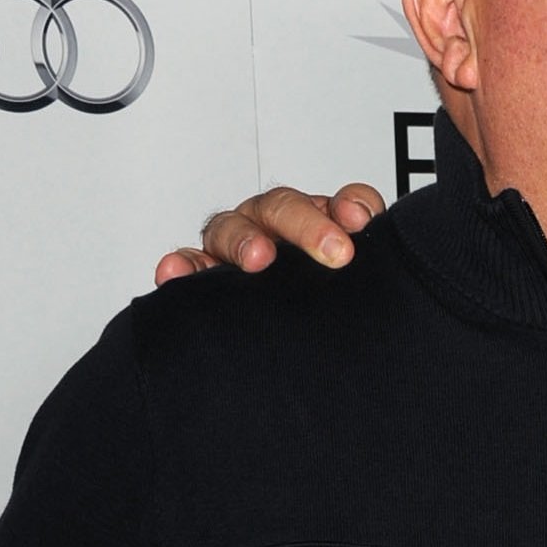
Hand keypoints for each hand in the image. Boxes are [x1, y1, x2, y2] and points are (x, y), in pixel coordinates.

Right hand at [153, 184, 385, 283]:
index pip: (334, 204)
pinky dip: (182, 266)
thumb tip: (367, 221)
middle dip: (304, 225)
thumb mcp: (358, 271)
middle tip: (332, 251)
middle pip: (279, 208)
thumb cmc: (324, 292)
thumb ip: (369, 243)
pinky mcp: (206, 276)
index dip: (348, 206)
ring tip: (258, 258)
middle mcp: (272, 227)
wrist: (308, 342)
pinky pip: (189, 267)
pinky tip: (177, 272)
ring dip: (244, 240)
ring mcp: (235, 248)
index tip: (360, 222)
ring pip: (229, 230)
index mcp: (315, 220)